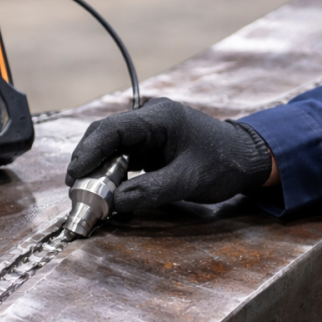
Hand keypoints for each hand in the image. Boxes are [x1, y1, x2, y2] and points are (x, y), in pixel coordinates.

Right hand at [64, 98, 273, 212]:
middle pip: (105, 135)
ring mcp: (149, 130)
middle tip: (76, 191)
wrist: (248, 158)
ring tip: (87, 194)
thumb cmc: (223, 165)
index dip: (87, 152)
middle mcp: (150, 117)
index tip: (73, 176)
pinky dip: (111, 172)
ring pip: (110, 146)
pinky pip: (122, 155)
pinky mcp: (150, 143)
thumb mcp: (187, 181)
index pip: (112, 130)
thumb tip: (112, 203)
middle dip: (87, 162)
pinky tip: (106, 191)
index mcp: (159, 118)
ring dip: (98, 169)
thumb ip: (149, 191)